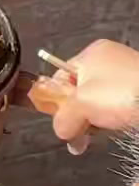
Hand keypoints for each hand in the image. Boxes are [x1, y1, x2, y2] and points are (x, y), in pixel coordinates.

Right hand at [46, 40, 138, 155]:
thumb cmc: (123, 94)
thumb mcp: (81, 105)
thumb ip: (63, 118)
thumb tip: (61, 130)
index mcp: (92, 53)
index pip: (60, 76)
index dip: (55, 99)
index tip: (59, 119)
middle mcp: (110, 60)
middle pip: (79, 91)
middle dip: (77, 114)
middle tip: (78, 131)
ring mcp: (127, 76)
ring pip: (98, 102)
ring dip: (94, 120)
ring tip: (97, 133)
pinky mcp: (138, 91)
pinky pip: (117, 107)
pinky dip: (112, 120)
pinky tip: (114, 129)